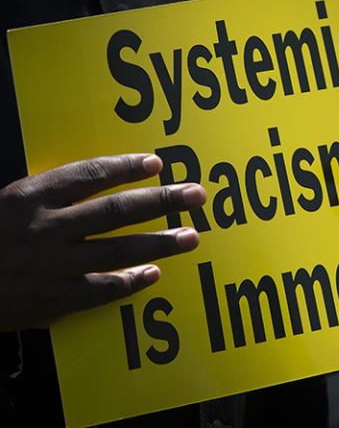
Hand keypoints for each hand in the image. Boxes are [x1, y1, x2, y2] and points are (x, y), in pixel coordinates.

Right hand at [0, 154, 205, 330]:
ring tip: (191, 236)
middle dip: (161, 201)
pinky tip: (155, 273)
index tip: (157, 164)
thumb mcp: (10, 201)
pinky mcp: (55, 298)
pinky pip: (103, 289)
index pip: (89, 174)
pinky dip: (132, 281)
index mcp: (32, 196)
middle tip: (196, 196)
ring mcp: (54, 265)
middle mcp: (47, 227)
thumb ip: (52, 192)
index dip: (126, 167)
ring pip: (118, 250)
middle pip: (117, 210)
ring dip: (160, 242)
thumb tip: (103, 181)